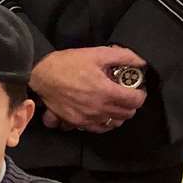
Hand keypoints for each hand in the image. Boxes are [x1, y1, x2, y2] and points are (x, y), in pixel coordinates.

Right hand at [30, 46, 146, 131]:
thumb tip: (141, 62)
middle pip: (127, 114)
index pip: (135, 101)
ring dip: (119, 114)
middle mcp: (98, 108)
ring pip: (114, 123)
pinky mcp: (77, 123)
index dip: (140, 94)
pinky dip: (104, 123)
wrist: (41, 75)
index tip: (137, 88)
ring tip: (115, 104)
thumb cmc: (67, 64)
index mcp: (106, 91)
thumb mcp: (96, 54)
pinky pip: (98, 129)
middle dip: (131, 104)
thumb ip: (122, 56)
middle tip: (126, 94)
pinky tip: (102, 113)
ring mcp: (87, 118)